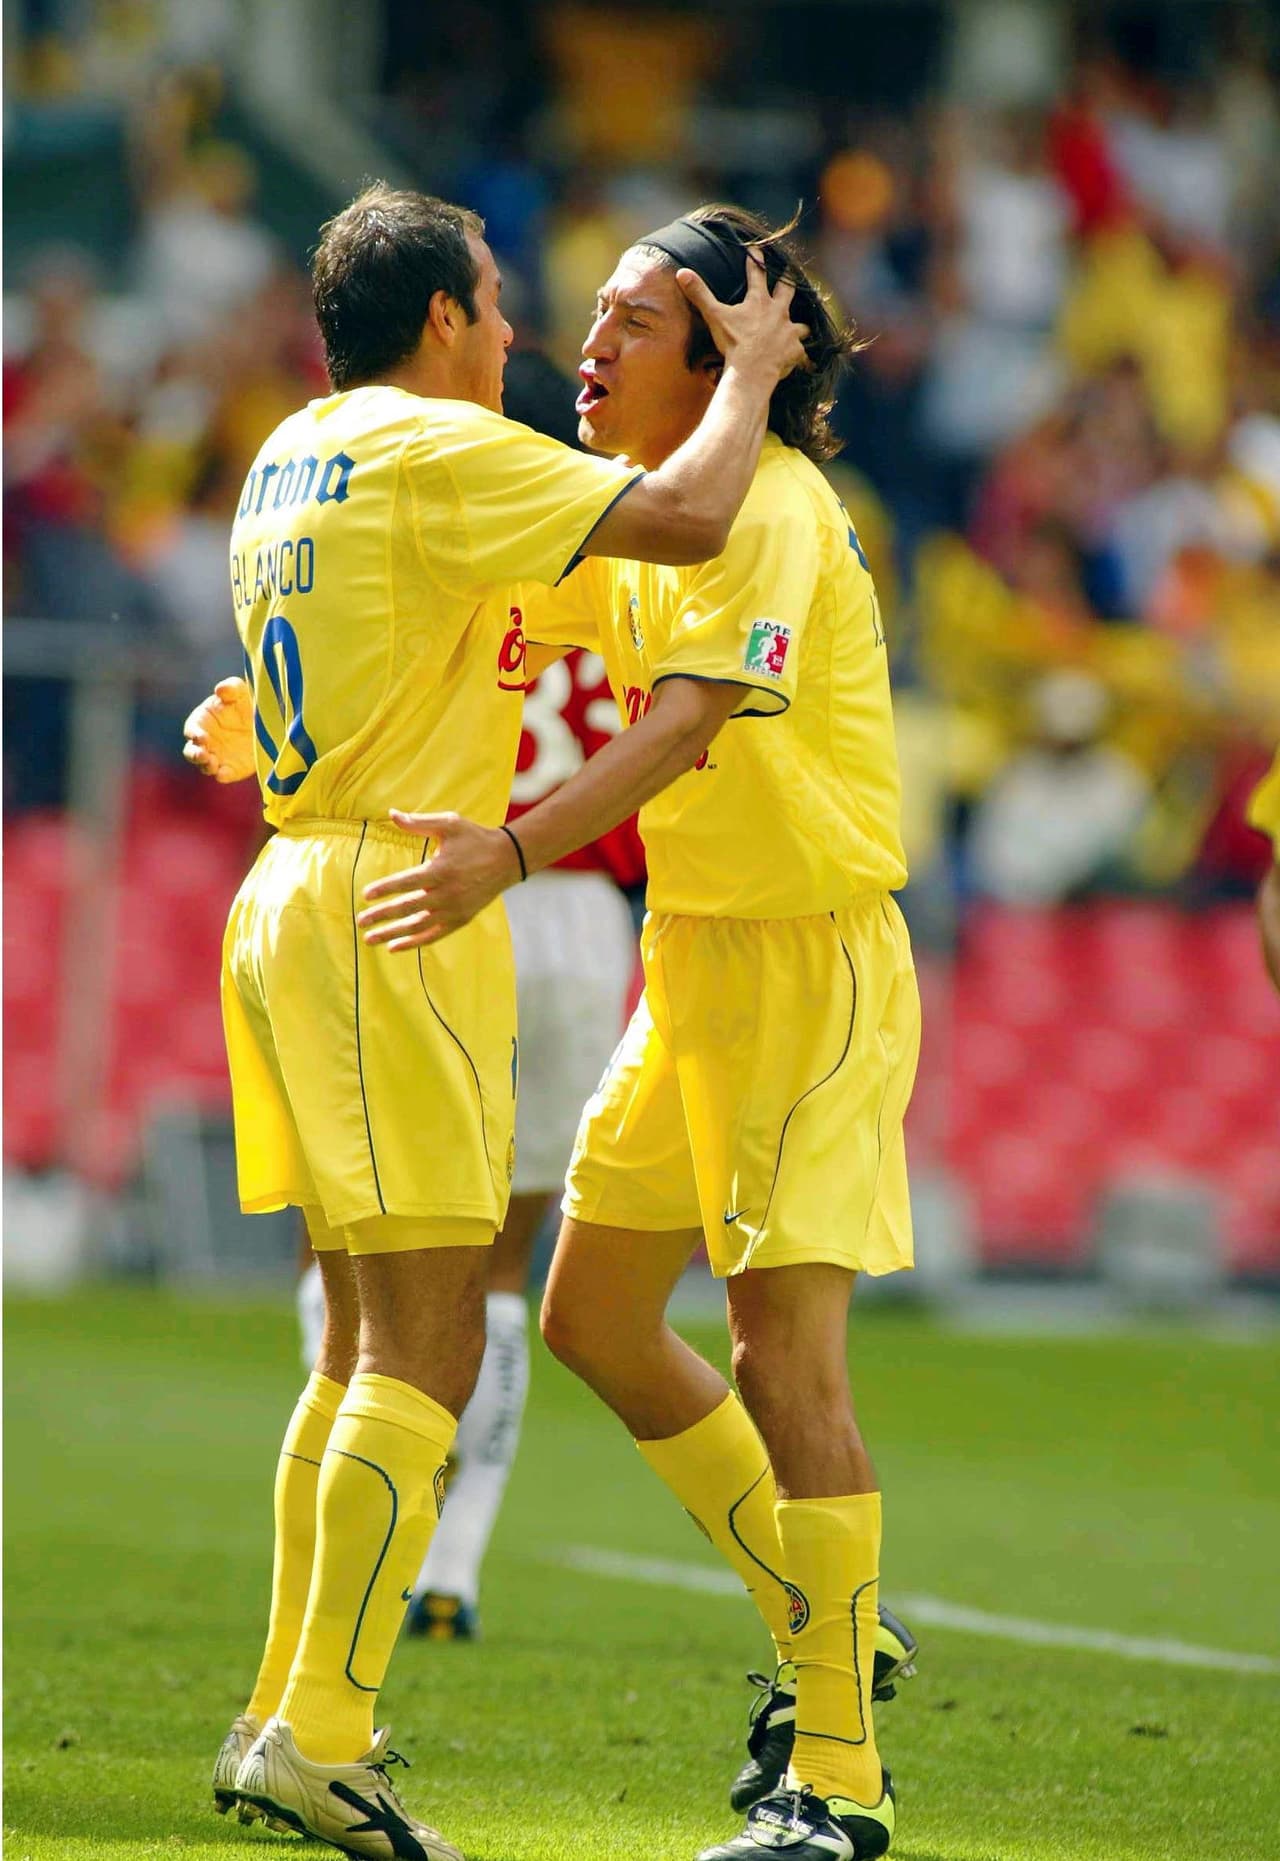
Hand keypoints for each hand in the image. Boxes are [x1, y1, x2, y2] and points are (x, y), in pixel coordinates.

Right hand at [183, 676, 255, 782]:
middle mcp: (207, 741)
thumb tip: (220, 690)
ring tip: (213, 765)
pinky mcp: (232, 768)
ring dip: (207, 766)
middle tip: (203, 755)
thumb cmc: (247, 701)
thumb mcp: (241, 690)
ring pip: (205, 766)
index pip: (191, 730)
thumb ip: (230, 688)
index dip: (193, 734)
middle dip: (195, 755)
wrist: (268, 720)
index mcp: (203, 721)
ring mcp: (218, 756)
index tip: (202, 737)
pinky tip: (224, 774)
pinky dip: (222, 776)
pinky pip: (224, 775)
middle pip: (192, 752)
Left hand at [357, 810, 523, 949]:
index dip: (385, 889)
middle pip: (408, 908)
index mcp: (442, 870)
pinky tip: (394, 947)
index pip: (407, 883)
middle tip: (360, 921)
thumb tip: (392, 813)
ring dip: (392, 934)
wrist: (507, 860)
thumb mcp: (449, 824)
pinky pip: (433, 935)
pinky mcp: (461, 920)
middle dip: (382, 916)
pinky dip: (413, 943)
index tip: (366, 894)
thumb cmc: (474, 839)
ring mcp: (454, 910)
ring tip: (370, 939)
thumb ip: (418, 823)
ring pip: (417, 926)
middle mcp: (447, 894)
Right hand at [676, 246, 808, 385]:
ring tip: (801, 329)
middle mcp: (778, 312)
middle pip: (788, 290)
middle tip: (791, 276)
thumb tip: (681, 273)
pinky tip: (802, 361)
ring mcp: (789, 332)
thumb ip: (700, 294)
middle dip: (788, 282)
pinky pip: (801, 354)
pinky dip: (800, 357)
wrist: (752, 371)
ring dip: (800, 327)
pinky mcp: (795, 351)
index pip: (757, 273)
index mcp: (759, 301)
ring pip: (802, 325)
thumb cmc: (733, 343)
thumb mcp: (714, 316)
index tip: (756, 248)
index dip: (756, 259)